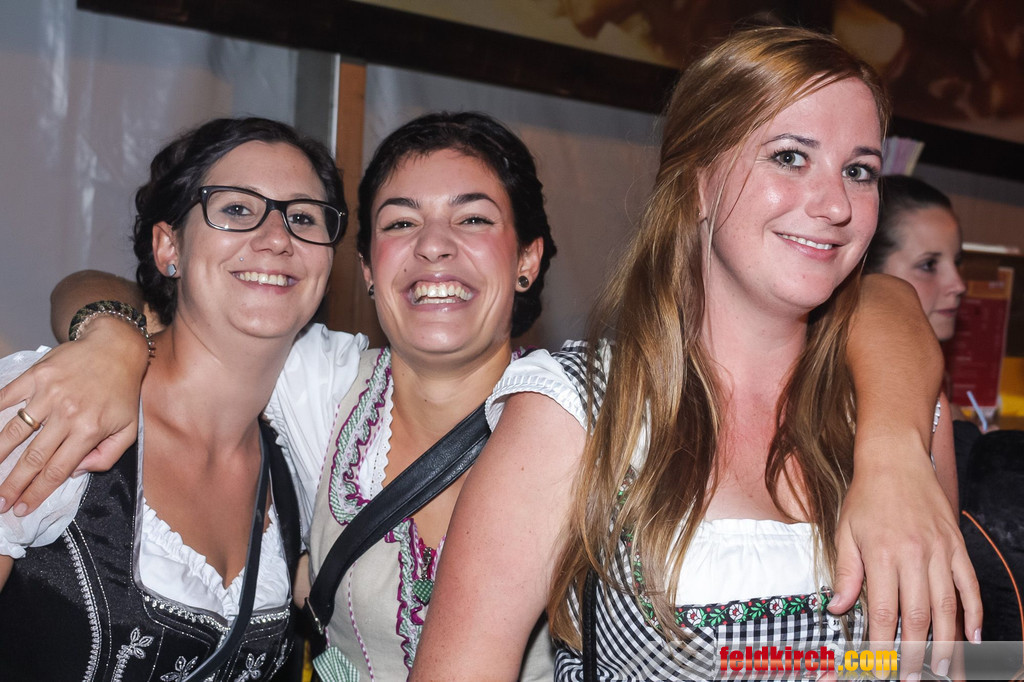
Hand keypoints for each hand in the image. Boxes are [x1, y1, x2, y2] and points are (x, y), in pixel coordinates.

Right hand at [0, 318, 147, 514]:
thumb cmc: (122, 391)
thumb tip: (76, 472)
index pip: (56, 470)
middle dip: (12, 484)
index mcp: (89, 430)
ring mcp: (48, 394)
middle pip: (32, 457)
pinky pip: (6, 398)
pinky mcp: (35, 376)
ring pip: (14, 432)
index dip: (36, 493)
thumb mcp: (129, 428)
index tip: (21, 508)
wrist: (115, 348)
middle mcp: (66, 414)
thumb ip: (107, 456)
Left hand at [829, 430, 980, 679]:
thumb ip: (847, 574)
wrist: (896, 459)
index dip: (882, 644)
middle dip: (916, 654)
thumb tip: (838, 609)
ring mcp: (940, 552)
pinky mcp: (956, 546)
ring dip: (948, 642)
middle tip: (914, 678)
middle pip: (918, 616)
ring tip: (945, 669)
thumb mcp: (845, 532)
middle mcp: (914, 556)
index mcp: (882, 555)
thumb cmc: (866, 496)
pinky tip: (975, 637)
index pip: (882, 611)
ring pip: (947, 607)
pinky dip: (974, 613)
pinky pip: (969, 586)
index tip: (880, 666)